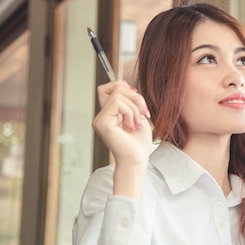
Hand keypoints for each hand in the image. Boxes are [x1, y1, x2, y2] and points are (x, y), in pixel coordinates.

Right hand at [92, 81, 152, 195]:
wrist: (137, 160)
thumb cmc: (139, 142)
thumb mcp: (138, 116)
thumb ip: (131, 101)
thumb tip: (126, 84)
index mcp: (109, 114)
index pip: (109, 88)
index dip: (124, 87)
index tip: (139, 103)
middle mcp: (101, 116)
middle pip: (115, 88)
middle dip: (135, 97)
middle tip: (144, 113)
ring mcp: (100, 119)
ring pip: (118, 94)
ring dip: (135, 107)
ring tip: (137, 122)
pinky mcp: (102, 123)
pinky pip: (118, 104)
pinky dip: (130, 111)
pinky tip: (132, 125)